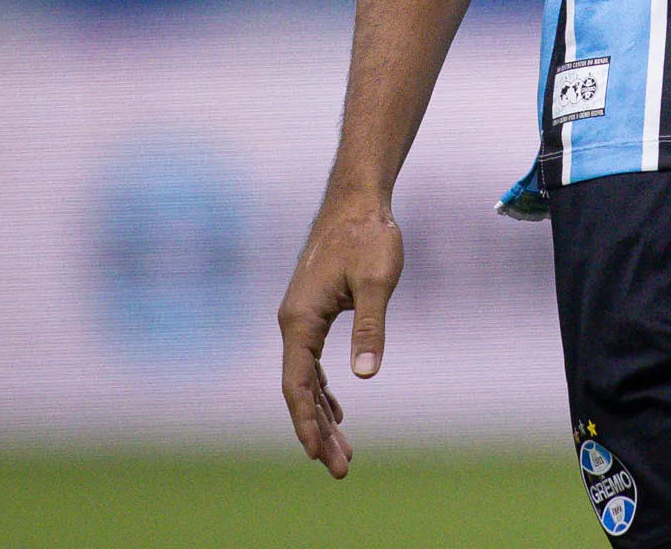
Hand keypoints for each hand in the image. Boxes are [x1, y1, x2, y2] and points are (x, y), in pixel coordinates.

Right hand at [277, 191, 403, 478]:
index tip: (318, 454)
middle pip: (300, 390)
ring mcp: (301, 319)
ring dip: (322, 414)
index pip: (297, 384)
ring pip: (307, 379)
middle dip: (318, 430)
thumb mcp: (377, 281)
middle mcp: (294, 323)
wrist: (356, 201)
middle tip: (340, 469)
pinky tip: (338, 409)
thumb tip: (365, 376)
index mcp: (301, 320)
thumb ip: (370, 327)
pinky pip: (312, 363)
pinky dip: (323, 390)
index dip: (307, 421)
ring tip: (341, 452)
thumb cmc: (368, 236)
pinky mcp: (314, 313)